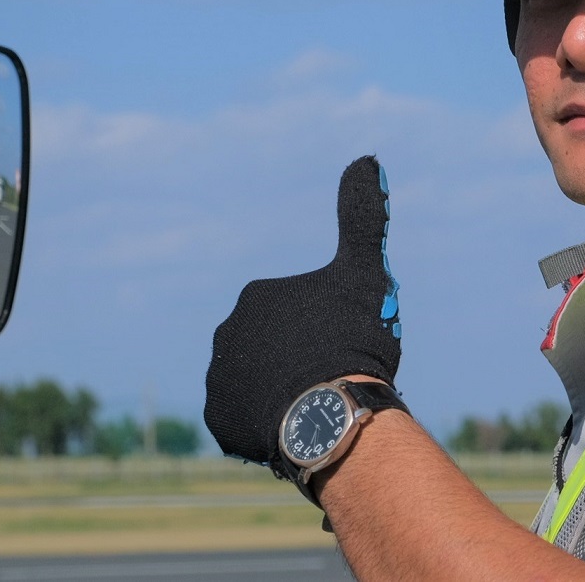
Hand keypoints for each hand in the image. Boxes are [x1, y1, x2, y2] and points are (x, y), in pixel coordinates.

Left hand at [203, 155, 401, 470]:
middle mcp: (227, 331)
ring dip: (282, 390)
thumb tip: (366, 158)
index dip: (325, 328)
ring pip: (259, 381)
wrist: (327, 416)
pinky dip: (268, 421)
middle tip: (332, 378)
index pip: (295, 312)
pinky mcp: (218, 421)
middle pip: (273, 346)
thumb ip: (363, 219)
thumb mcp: (364, 273)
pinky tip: (295, 425)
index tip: (344, 344)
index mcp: (257, 295)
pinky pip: (246, 417)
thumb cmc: (348, 340)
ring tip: (315, 406)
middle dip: (299, 359)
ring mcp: (218, 379)